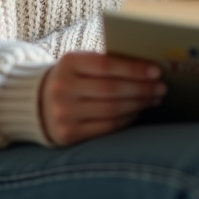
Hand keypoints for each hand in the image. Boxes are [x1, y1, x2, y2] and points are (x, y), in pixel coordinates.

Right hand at [39, 52, 165, 145]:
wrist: (36, 103)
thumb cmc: (71, 79)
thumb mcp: (80, 64)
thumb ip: (106, 63)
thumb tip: (148, 69)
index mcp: (68, 63)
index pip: (107, 66)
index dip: (134, 69)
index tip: (156, 71)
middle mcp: (63, 88)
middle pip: (112, 90)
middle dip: (142, 89)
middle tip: (162, 88)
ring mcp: (64, 113)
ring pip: (112, 110)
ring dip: (138, 105)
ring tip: (153, 99)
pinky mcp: (68, 135)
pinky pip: (106, 128)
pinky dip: (126, 119)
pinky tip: (137, 112)